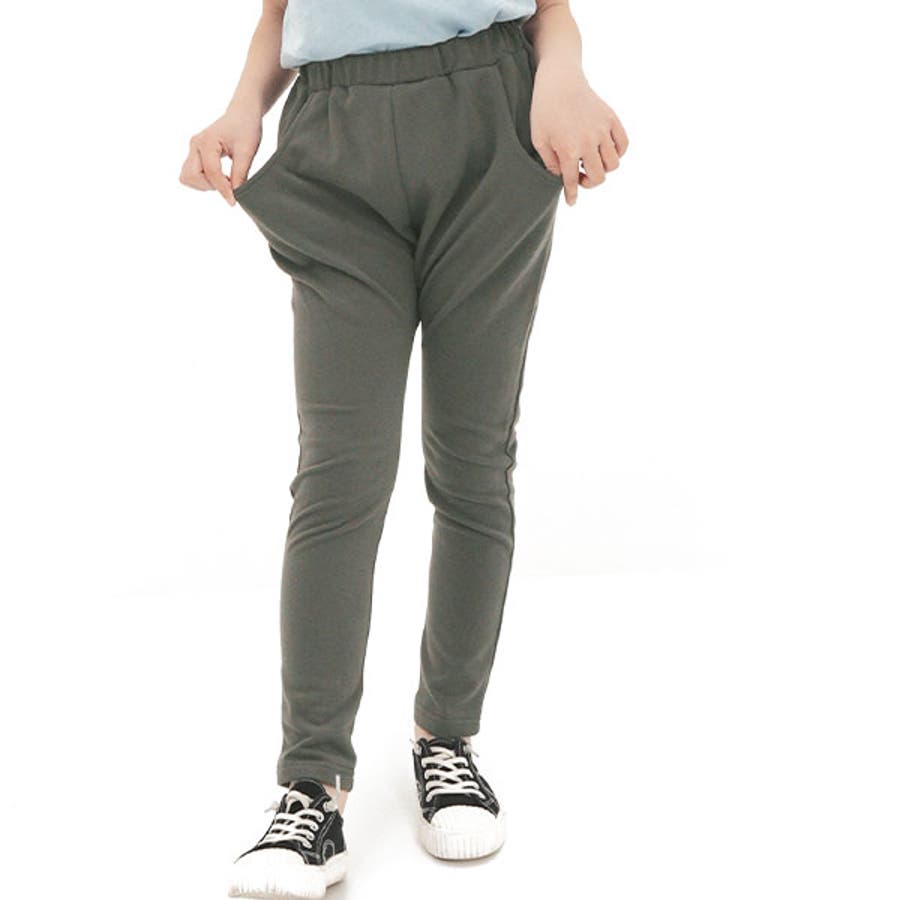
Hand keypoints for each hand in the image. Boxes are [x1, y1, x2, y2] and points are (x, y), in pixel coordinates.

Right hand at [179, 108, 262, 205]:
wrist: (242, 114)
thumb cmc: (246, 128)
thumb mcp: (247, 151)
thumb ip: (240, 174)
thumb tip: (236, 195)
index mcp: (207, 141)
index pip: (211, 173)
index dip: (222, 190)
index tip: (234, 202)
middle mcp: (195, 144)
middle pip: (192, 176)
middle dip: (210, 186)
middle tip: (230, 182)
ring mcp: (193, 149)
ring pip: (188, 177)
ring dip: (206, 184)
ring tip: (225, 179)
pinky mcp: (194, 154)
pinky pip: (191, 174)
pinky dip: (204, 181)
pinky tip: (220, 177)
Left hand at [530, 64, 628, 205]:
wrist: (560, 79)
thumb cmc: (544, 110)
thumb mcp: (538, 140)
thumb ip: (550, 163)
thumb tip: (563, 177)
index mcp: (568, 149)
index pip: (572, 181)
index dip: (572, 194)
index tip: (572, 202)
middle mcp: (588, 142)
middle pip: (599, 176)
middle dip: (589, 183)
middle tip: (581, 177)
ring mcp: (602, 130)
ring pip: (613, 164)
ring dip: (603, 169)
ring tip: (592, 163)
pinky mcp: (611, 119)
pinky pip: (623, 145)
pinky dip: (618, 153)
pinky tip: (606, 152)